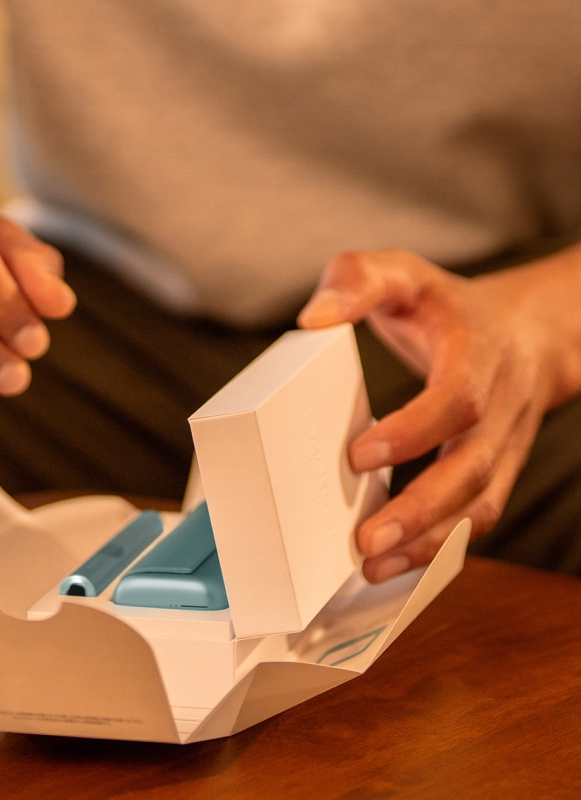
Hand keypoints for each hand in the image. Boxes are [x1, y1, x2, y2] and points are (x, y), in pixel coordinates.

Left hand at [298, 248, 575, 582]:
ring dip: (429, 542)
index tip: (359, 455)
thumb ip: (358, 280)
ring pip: (479, 505)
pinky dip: (441, 545)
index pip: (458, 401)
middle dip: (421, 512)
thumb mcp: (403, 274)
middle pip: (471, 470)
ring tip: (373, 566)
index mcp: (478, 355)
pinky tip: (398, 564)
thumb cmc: (448, 307)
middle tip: (365, 543)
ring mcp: (503, 446)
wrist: (526, 334)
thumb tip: (313, 318)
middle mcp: (500, 407)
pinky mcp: (495, 471)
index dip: (415, 432)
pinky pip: (476, 517)